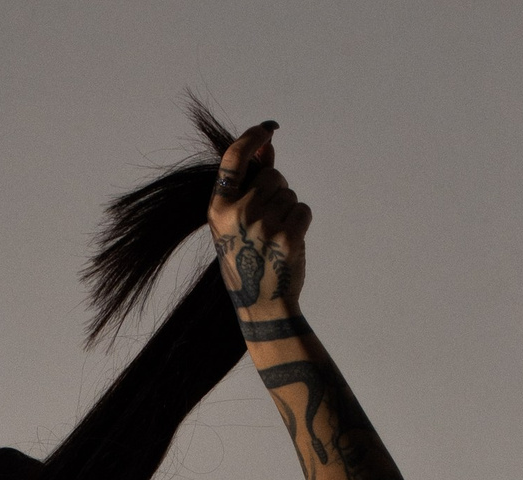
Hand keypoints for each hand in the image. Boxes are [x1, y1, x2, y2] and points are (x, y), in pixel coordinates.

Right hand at [208, 120, 309, 317]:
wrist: (262, 306)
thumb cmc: (247, 262)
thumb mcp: (236, 224)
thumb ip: (250, 183)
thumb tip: (267, 146)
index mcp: (219, 210)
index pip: (233, 159)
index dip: (252, 138)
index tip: (266, 131)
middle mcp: (239, 214)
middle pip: (272, 176)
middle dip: (276, 191)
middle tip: (268, 223)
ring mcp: (264, 225)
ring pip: (289, 193)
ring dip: (288, 210)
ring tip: (275, 238)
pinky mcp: (288, 236)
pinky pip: (303, 209)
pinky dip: (301, 222)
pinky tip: (289, 242)